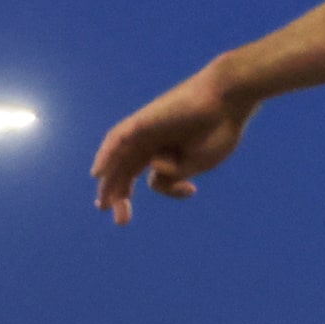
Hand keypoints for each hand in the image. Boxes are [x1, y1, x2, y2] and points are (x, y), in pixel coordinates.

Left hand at [91, 68, 255, 223]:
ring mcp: (145, 130)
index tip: (123, 217)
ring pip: (119, 158)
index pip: (135, 175)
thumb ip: (173, 177)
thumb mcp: (194, 166)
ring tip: (104, 205)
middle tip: (121, 220)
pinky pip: (118, 138)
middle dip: (120, 196)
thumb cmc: (217, 132)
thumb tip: (152, 179)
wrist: (226, 103)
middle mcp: (148, 140)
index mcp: (161, 151)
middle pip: (124, 170)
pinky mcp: (143, 121)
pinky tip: (98, 174)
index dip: (126, 196)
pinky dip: (107, 155)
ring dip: (111, 183)